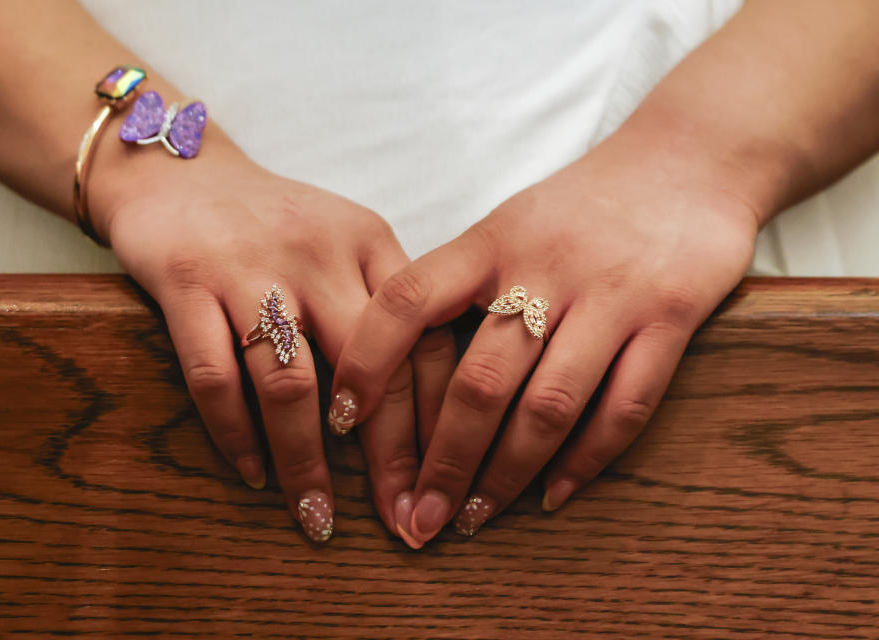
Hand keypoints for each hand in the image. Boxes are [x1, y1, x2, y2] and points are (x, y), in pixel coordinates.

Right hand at [89, 131, 428, 542]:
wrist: (180, 170)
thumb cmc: (275, 222)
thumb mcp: (344, 242)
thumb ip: (383, 302)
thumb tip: (431, 401)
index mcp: (370, 244)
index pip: (424, 340)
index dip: (438, 418)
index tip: (445, 477)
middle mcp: (318, 254)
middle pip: (370, 368)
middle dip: (388, 457)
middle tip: (400, 521)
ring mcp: (249, 268)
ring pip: (291, 383)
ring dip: (306, 461)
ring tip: (317, 515)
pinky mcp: (186, 281)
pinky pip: (215, 374)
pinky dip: (235, 432)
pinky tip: (252, 471)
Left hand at [331, 143, 758, 546]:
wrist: (690, 158)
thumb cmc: (583, 204)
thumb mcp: (510, 223)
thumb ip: (461, 282)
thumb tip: (397, 363)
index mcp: (492, 240)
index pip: (408, 300)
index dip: (367, 362)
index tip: (342, 419)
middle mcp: (546, 268)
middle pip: (480, 380)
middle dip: (443, 461)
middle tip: (418, 519)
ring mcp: (612, 295)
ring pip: (549, 405)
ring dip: (506, 474)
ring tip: (474, 518)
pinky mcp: (672, 318)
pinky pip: (625, 406)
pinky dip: (586, 461)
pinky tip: (553, 496)